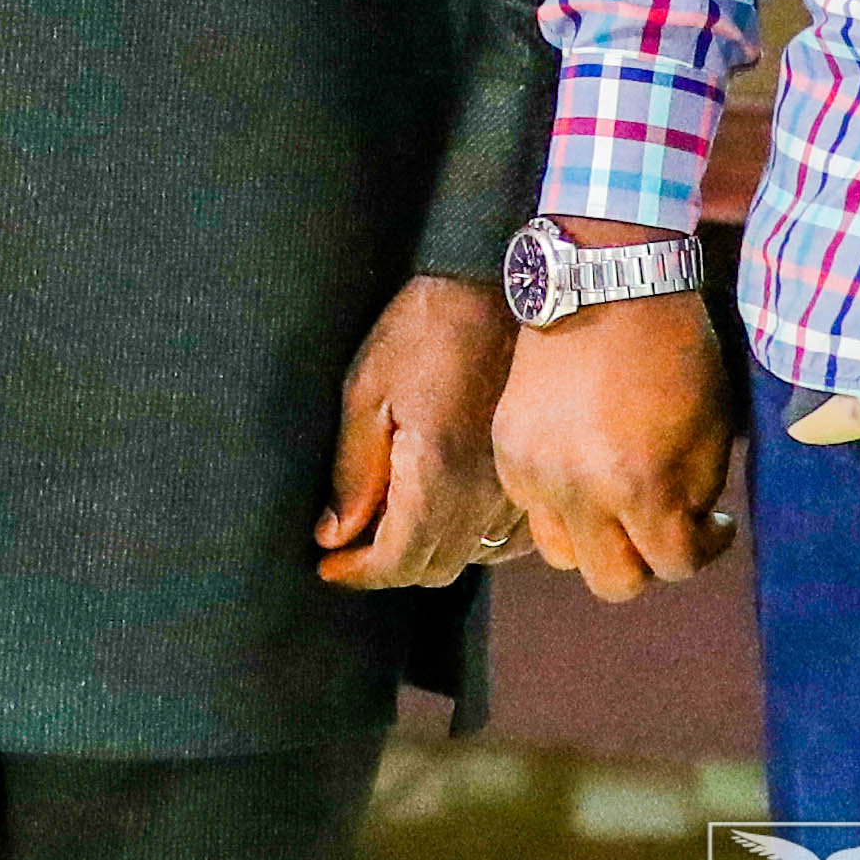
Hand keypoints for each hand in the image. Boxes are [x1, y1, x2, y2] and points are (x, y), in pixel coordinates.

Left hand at [315, 276, 519, 588]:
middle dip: (386, 567)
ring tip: (391, 524)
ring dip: (427, 552)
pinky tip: (444, 510)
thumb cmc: (425, 331)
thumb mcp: (366, 394)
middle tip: (349, 545)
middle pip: (432, 569)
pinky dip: (471, 538)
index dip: (357, 574)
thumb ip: (353, 474)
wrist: (495, 286)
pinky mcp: (533, 473)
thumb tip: (335, 536)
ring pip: (471, 556)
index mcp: (440, 479)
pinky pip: (507, 535)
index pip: (397, 562)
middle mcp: (486, 497)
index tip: (326, 567)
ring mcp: (517, 488)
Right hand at [491, 286, 740, 602]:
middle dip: (649, 562)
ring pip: (563, 555)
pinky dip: (560, 504)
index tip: (714, 524)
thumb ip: (695, 492)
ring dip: (597, 542)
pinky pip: (533, 508)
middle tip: (666, 526)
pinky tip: (585, 468)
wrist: (604, 281)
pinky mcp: (507, 450)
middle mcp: (577, 491)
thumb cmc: (672, 347)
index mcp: (637, 485)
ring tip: (619, 503)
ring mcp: (534, 473)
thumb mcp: (711, 426)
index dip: (704, 549)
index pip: (672, 566)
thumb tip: (682, 526)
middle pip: (612, 583)